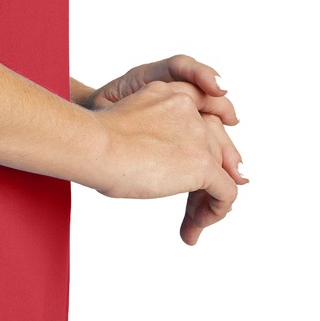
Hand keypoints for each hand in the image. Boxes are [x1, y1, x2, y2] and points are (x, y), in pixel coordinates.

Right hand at [87, 54, 246, 245]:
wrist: (94, 145)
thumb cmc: (95, 142)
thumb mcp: (129, 129)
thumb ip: (150, 137)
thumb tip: (154, 164)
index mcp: (170, 95)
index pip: (199, 125)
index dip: (200, 152)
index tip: (194, 176)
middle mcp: (190, 110)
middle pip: (211, 150)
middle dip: (204, 181)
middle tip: (192, 209)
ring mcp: (198, 135)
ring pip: (219, 172)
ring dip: (206, 200)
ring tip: (192, 224)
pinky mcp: (202, 163)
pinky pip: (225, 192)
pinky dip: (216, 211)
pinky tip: (197, 225)